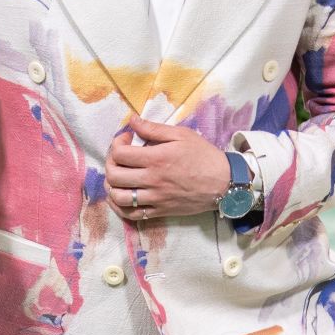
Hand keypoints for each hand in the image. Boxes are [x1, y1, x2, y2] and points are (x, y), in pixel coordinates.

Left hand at [105, 114, 229, 219]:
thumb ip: (154, 128)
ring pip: (118, 197)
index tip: (127, 139)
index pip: (119, 153)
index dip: (117, 143)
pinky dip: (119, 206)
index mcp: (156, 158)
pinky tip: (120, 196)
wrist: (224, 183)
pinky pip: (131, 214)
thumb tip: (132, 120)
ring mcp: (155, 198)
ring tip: (118, 176)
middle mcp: (152, 180)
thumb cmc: (203, 156)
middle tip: (119, 157)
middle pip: (114, 175)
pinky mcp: (160, 211)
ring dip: (112, 186)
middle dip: (110, 163)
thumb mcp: (181, 135)